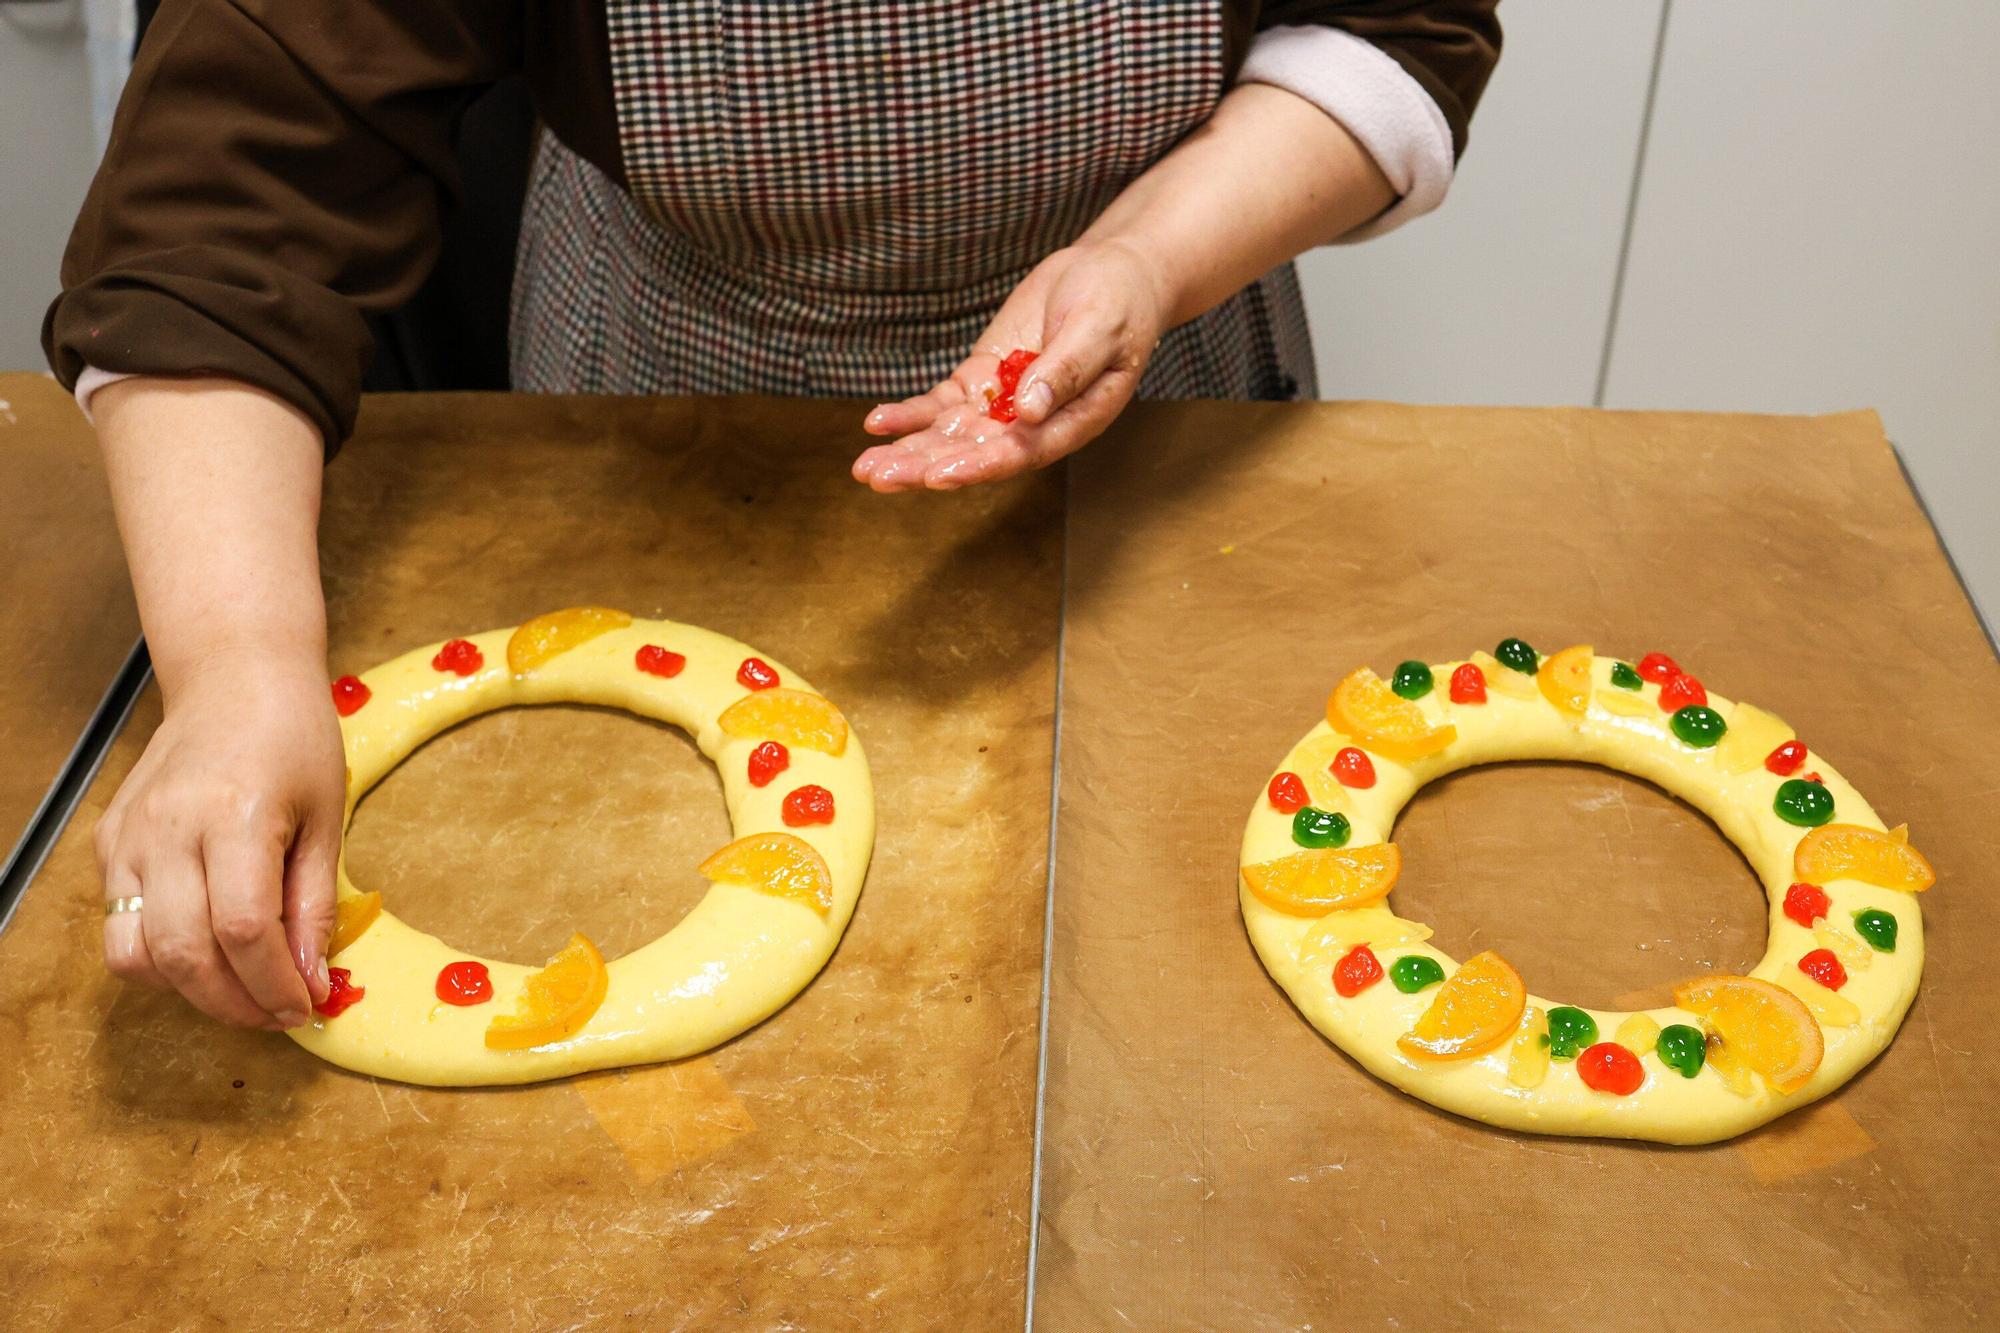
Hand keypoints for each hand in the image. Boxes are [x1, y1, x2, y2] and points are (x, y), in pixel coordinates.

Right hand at [96, 655, 344, 1029]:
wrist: (234, 679)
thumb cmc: (293, 738)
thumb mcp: (327, 816)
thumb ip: (314, 904)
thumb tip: (311, 981)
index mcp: (233, 816)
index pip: (243, 930)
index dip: (273, 984)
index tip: (305, 1006)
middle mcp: (168, 830)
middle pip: (184, 953)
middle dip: (235, 1003)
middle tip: (277, 1013)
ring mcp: (127, 838)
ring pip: (135, 954)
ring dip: (190, 992)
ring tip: (242, 991)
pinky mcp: (107, 843)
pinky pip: (118, 926)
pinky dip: (160, 958)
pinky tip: (206, 951)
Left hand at [854, 239, 1168, 490]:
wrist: (1110, 274)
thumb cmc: (1119, 302)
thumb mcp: (1100, 329)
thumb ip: (1067, 370)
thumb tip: (1029, 411)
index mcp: (1072, 422)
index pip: (1020, 453)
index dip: (979, 466)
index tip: (938, 475)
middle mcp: (1032, 425)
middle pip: (974, 453)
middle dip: (924, 466)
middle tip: (879, 476)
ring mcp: (1003, 404)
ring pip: (950, 435)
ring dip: (908, 451)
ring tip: (865, 467)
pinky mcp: (982, 380)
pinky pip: (941, 404)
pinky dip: (910, 415)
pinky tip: (878, 422)